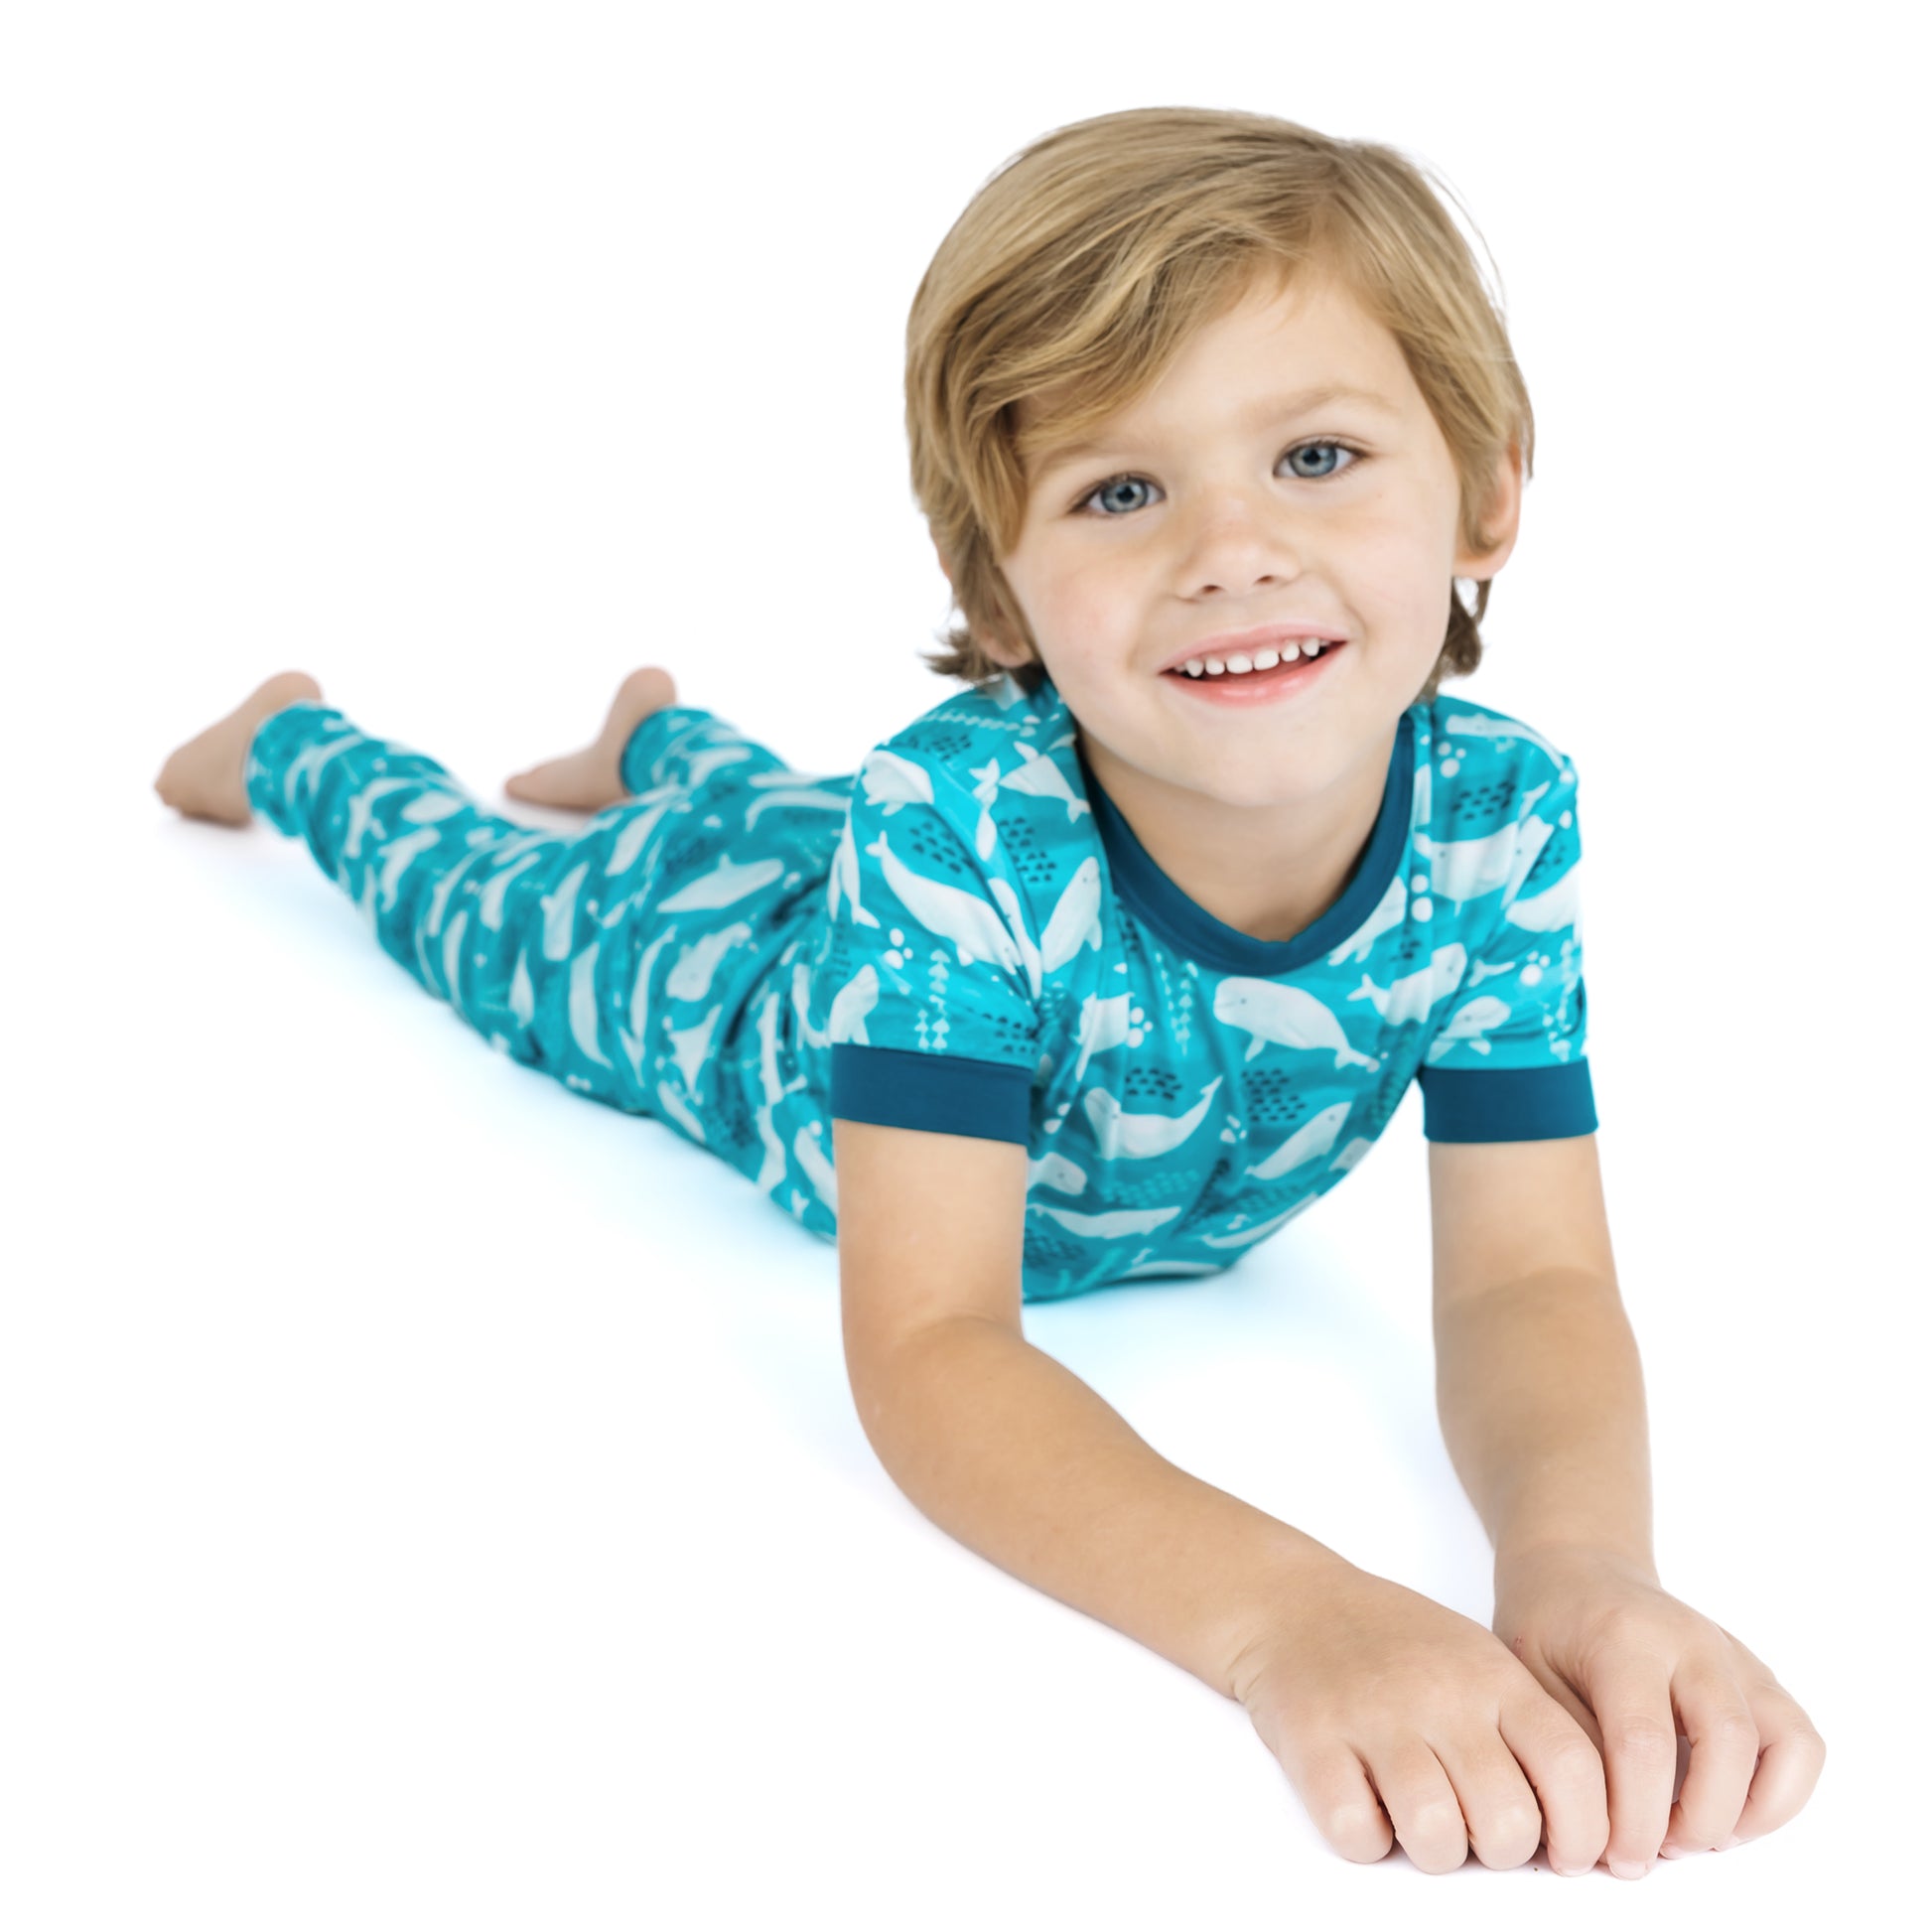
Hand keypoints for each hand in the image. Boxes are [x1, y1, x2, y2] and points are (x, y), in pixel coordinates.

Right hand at [1230, 1565, 1607, 1873]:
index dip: (1583, 1832)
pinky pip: (1356, 1833)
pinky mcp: (1313, 1741)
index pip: (1573, 1769)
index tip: (1567, 1854)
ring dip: (1433, 1850)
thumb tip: (1582, 1827)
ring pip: (1436, 1838)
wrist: (1293, 1603)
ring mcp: (1374, 1717)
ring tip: (1418, 1817)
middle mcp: (1440, 1695)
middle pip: (1507, 1821)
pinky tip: (1364, 1803)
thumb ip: (1526, 1729)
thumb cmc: (1397, 1646)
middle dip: (1498, 1850)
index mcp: (1493, 1677)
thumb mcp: (1478, 1662)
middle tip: (1475, 1830)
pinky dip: (1365, 1838)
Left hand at [1491, 1545, 1825, 1872]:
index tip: (1615, 1856)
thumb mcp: (1527, 1674)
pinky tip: (1729, 1814)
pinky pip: (1801, 1742)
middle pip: (1726, 1743)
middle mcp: (1692, 1641)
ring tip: (1695, 1833)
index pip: (1644, 1742)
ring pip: (1785, 1742)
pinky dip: (1781, 1794)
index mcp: (1625, 1638)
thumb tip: (1597, 1829)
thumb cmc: (1547, 1623)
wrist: (1579, 1568)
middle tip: (1655, 1849)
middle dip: (1696, 1821)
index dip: (1635, 1817)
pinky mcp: (1758, 1676)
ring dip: (1749, 1811)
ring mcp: (1734, 1656)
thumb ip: (1567, 1744)